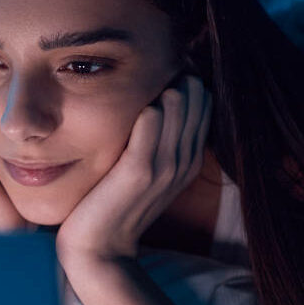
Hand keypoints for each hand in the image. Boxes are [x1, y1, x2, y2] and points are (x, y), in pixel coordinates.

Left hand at [55, 75, 211, 263]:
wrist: (99, 250)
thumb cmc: (114, 205)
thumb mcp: (144, 170)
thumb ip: (155, 140)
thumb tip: (154, 100)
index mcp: (188, 160)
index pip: (204, 105)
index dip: (190, 77)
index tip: (170, 58)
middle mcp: (183, 162)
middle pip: (197, 102)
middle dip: (183, 74)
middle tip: (163, 55)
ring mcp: (163, 168)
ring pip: (178, 110)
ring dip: (168, 87)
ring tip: (156, 70)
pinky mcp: (138, 172)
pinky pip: (149, 129)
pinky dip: (147, 110)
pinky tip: (141, 99)